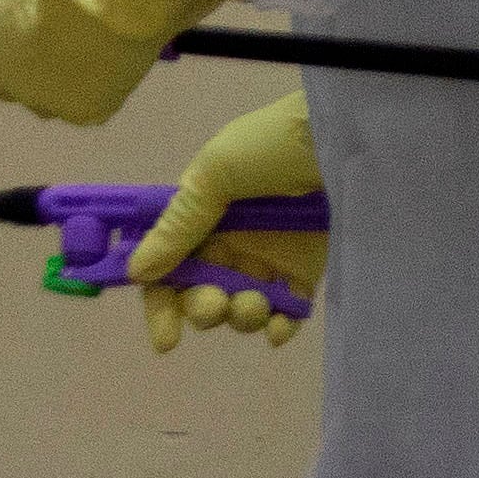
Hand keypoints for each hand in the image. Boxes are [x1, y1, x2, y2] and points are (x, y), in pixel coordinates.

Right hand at [129, 93, 328, 353]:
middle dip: (204, 309)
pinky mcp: (306, 269)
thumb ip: (179, 225)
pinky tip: (279, 329)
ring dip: (242, 317)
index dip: (162, 304)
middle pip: (203, 293)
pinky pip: (286, 310)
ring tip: (256, 304)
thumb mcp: (217, 173)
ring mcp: (270, 257)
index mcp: (201, 216)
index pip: (169, 267)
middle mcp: (232, 241)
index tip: (167, 339)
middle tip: (217, 305)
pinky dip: (279, 327)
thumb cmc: (272, 146)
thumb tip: (136, 270)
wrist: (341, 138)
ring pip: (242, 308)